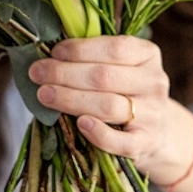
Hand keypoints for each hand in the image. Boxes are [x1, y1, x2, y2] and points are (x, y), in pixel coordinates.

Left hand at [27, 35, 192, 186]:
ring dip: (70, 99)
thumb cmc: (125, 92)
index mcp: (148, 55)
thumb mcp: (120, 67)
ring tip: (44, 95)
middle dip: (64, 74)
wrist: (156, 132)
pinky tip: (79, 124)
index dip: (80, 50)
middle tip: (37, 73)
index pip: (114, 48)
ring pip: (108, 105)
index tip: (53, 52)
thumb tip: (50, 55)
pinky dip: (98, 133)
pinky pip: (120, 141)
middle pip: (104, 76)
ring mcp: (153, 114)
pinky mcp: (146, 143)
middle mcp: (154, 82)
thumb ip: (93, 58)